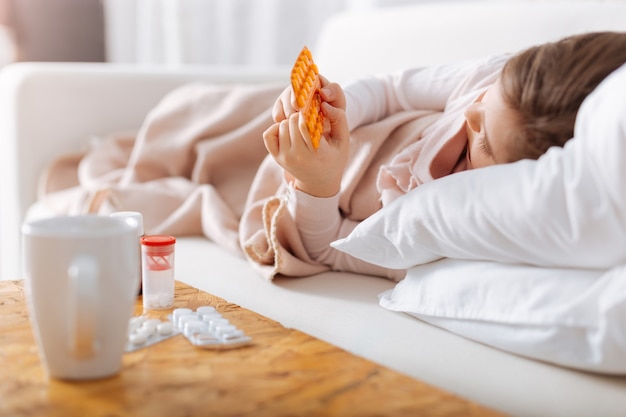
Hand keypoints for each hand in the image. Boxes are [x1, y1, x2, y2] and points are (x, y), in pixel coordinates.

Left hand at [263, 76, 349, 197]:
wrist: (319, 181)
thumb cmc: (333, 157)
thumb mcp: (343, 139)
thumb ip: (339, 118)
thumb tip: (323, 103)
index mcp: (318, 153)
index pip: (305, 125)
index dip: (309, 112)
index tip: (314, 110)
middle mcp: (299, 156)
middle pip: (293, 121)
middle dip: (301, 115)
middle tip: (308, 118)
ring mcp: (285, 158)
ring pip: (282, 125)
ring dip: (291, 121)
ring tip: (300, 126)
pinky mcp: (276, 157)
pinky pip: (268, 134)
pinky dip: (277, 128)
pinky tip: (288, 131)